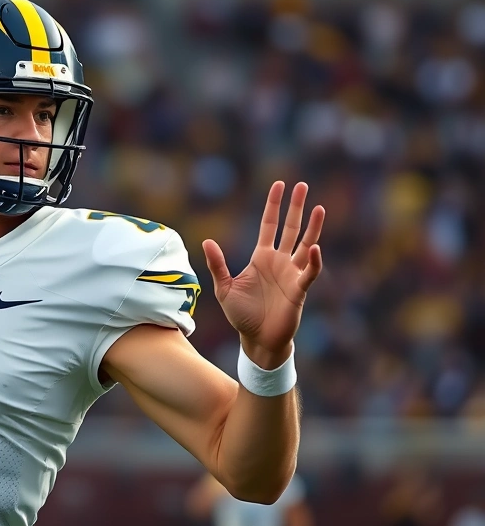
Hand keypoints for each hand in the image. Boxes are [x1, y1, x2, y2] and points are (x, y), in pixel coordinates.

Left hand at [201, 182, 324, 367]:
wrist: (256, 340)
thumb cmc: (242, 315)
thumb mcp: (224, 288)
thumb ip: (217, 265)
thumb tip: (206, 241)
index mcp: (261, 258)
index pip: (269, 225)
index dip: (274, 206)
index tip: (279, 185)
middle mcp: (279, 262)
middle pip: (290, 228)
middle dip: (295, 207)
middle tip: (302, 185)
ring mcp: (291, 274)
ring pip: (305, 245)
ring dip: (312, 228)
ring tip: (319, 208)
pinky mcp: (299, 290)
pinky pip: (309, 272)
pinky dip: (314, 261)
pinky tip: (316, 247)